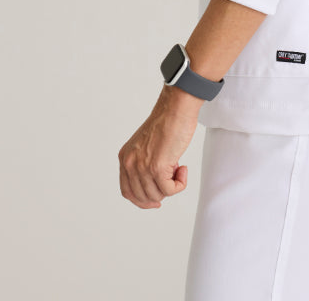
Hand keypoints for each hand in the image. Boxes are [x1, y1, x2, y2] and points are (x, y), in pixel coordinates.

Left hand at [118, 85, 201, 208]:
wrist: (176, 108)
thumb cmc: (167, 121)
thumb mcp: (146, 145)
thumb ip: (144, 163)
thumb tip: (154, 184)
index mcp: (125, 157)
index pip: (127, 191)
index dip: (142, 200)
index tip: (157, 200)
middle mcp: (130, 163)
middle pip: (142, 197)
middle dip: (160, 192)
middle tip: (173, 175)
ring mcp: (142, 167)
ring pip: (156, 195)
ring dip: (172, 186)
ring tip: (178, 167)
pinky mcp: (157, 168)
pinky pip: (169, 190)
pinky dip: (180, 184)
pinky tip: (183, 168)